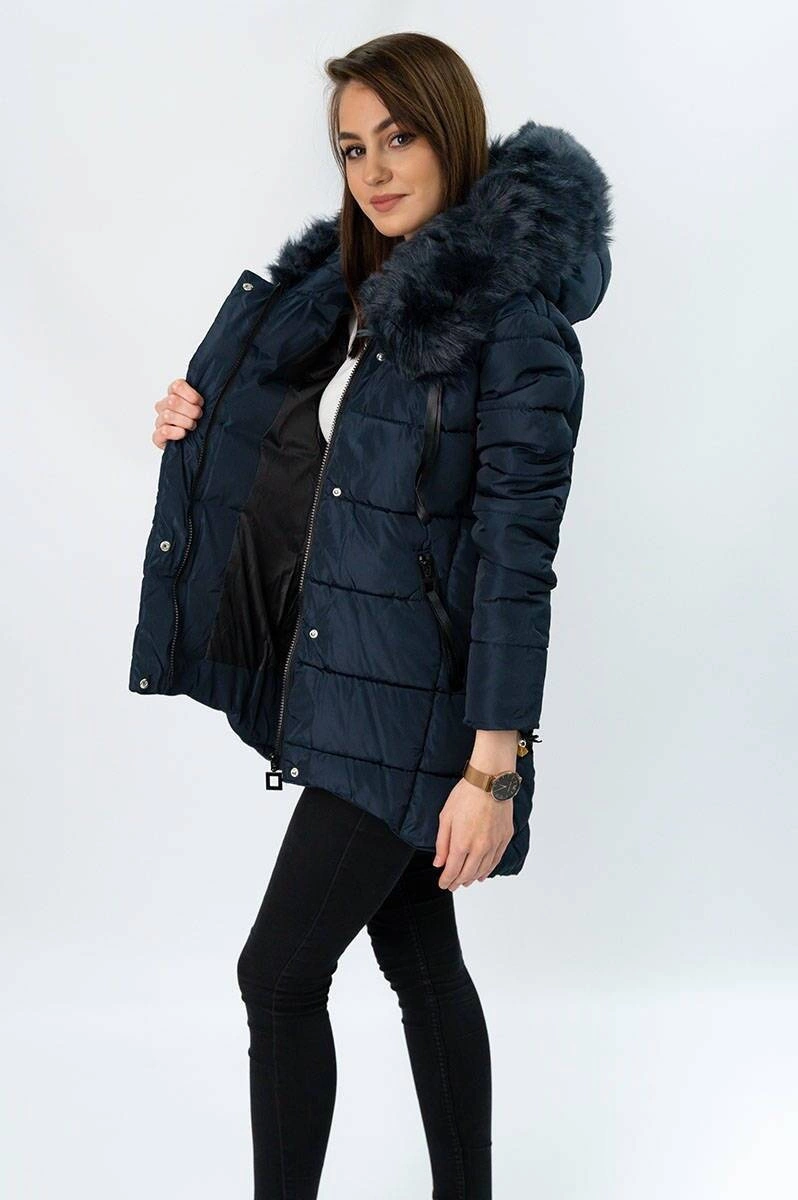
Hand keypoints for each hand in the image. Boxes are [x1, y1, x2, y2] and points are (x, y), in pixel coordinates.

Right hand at [152, 379, 204, 449]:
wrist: (199, 445)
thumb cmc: (202, 422)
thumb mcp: (204, 407)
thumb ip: (201, 397)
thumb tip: (211, 392)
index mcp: (173, 394)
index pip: (177, 386)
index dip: (191, 395)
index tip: (200, 403)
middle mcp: (163, 406)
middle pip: (173, 401)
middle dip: (191, 410)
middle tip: (199, 416)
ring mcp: (160, 421)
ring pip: (168, 415)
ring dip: (185, 422)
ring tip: (193, 426)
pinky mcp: (158, 437)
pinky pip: (163, 431)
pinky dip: (176, 432)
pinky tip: (184, 434)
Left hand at [433, 775, 514, 889]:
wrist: (490, 782)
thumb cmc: (466, 795)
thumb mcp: (446, 818)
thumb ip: (442, 844)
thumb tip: (439, 863)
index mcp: (461, 843)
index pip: (452, 871)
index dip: (447, 880)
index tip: (443, 884)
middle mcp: (479, 848)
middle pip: (468, 874)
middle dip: (458, 882)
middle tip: (452, 886)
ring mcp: (494, 844)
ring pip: (483, 870)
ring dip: (472, 878)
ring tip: (466, 882)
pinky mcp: (504, 838)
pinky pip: (496, 860)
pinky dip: (488, 870)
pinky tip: (483, 874)